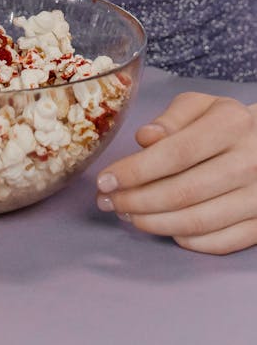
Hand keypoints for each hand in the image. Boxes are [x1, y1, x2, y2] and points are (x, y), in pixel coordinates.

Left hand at [95, 92, 256, 254]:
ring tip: (127, 215)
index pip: (175, 154)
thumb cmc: (226, 123)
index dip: (135, 171)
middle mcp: (247, 162)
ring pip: (197, 222)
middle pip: (182, 192)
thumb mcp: (201, 106)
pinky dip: (185, 240)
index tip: (106, 180)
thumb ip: (171, 118)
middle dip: (136, 201)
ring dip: (153, 223)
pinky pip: (219, 242)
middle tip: (109, 202)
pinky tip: (162, 227)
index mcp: (230, 125)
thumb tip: (144, 139)